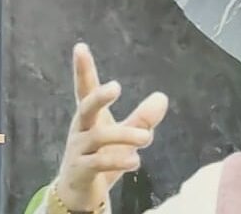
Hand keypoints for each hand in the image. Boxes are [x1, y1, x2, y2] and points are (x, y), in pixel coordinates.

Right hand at [54, 43, 168, 210]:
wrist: (81, 194)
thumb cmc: (102, 157)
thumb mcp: (125, 136)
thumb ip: (142, 118)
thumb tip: (161, 97)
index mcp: (90, 117)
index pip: (85, 89)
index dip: (82, 69)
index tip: (80, 46)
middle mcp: (81, 130)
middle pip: (85, 107)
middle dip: (99, 96)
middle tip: (116, 87)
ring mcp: (79, 150)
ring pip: (100, 137)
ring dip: (126, 135)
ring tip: (147, 137)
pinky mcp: (81, 171)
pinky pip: (99, 162)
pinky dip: (120, 160)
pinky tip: (135, 160)